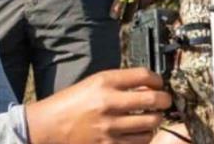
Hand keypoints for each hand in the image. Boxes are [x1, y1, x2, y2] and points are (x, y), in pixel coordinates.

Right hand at [25, 68, 171, 143]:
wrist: (48, 126)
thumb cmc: (69, 104)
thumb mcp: (91, 84)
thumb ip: (117, 83)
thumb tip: (146, 85)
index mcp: (103, 82)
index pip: (143, 75)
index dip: (157, 79)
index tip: (159, 82)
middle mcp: (109, 102)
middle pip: (154, 99)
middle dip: (165, 100)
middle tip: (165, 101)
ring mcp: (110, 126)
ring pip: (151, 123)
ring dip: (155, 120)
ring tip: (150, 118)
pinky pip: (140, 141)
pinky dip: (144, 137)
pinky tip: (138, 132)